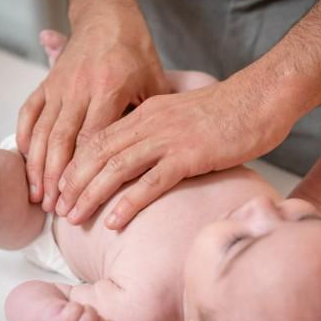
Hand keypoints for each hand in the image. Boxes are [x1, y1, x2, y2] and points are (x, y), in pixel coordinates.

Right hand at [17, 9, 168, 212]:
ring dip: (38, 167)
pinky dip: (25, 138)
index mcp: (109, 90)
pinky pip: (29, 113)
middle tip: (57, 209)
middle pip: (62, 143)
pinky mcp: (47, 81)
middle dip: (57, 180)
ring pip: (43, 132)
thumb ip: (154, 115)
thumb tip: (165, 150)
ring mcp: (60, 85)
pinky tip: (26, 162)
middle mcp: (79, 89)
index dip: (84, 174)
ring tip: (39, 196)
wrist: (106, 13)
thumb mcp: (155, 79)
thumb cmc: (135, 48)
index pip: (92, 141)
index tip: (81, 199)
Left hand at [55, 67, 294, 228]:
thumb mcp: (183, 116)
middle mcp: (150, 123)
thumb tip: (148, 156)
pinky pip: (151, 182)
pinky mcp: (190, 155)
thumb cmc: (229, 112)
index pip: (99, 138)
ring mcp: (169, 139)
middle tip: (59, 208)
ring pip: (117, 169)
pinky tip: (113, 221)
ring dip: (91, 195)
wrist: (262, 98)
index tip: (63, 187)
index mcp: (147, 112)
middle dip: (74, 183)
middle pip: (98, 154)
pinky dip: (128, 203)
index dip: (76, 164)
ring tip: (74, 217)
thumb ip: (161, 132)